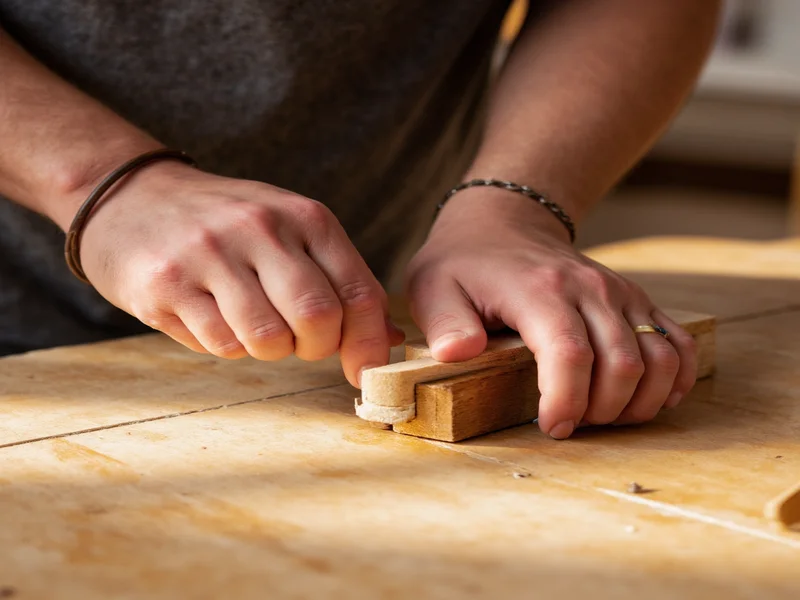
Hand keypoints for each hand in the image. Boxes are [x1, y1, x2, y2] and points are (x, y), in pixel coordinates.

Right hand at [77, 160, 403, 386]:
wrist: (130, 195)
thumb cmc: (226, 224)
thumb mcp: (289, 232)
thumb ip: (340, 280)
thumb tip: (387, 342)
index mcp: (304, 216)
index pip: (358, 292)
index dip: (368, 343)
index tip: (363, 370)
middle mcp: (261, 228)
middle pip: (318, 319)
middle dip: (316, 348)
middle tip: (298, 341)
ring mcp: (211, 253)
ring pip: (268, 340)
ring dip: (267, 349)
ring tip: (250, 322)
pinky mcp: (166, 283)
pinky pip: (220, 344)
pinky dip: (225, 345)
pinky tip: (210, 315)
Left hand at [405, 190, 696, 438]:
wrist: (504, 223)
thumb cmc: (465, 263)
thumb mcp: (433, 287)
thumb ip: (444, 323)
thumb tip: (458, 353)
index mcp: (539, 289)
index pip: (569, 354)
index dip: (566, 402)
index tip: (550, 427)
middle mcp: (589, 289)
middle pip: (622, 365)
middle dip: (600, 412)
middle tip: (568, 423)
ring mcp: (620, 293)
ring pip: (658, 359)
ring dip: (637, 403)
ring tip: (599, 415)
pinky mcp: (637, 300)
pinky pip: (678, 343)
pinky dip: (673, 379)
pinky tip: (646, 398)